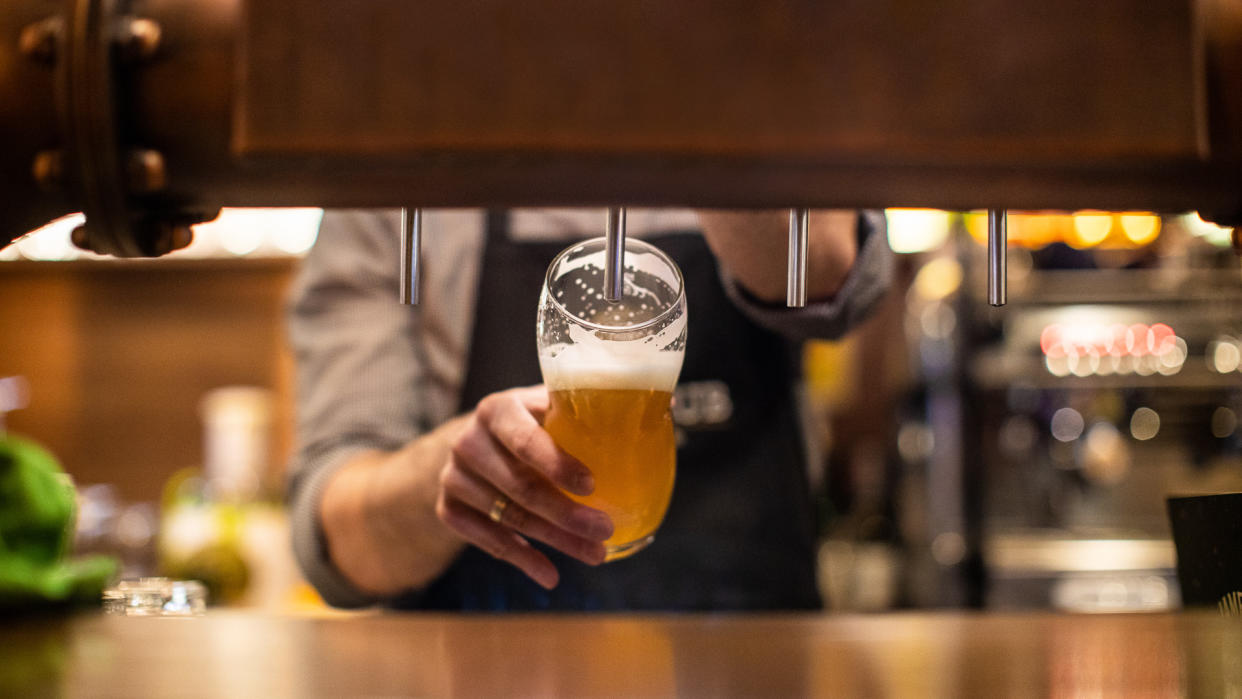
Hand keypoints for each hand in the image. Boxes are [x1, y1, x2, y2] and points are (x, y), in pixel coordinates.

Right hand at [435, 385, 613, 588]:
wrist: (477, 442)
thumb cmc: (530, 422)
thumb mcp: (550, 405)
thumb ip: (588, 408)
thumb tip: (662, 405)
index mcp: (498, 409)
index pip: (526, 441)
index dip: (558, 465)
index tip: (592, 486)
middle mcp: (468, 441)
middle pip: (520, 486)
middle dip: (566, 514)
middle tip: (605, 530)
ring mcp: (454, 477)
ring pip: (509, 517)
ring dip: (555, 541)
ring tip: (594, 554)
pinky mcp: (447, 507)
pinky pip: (485, 540)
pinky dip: (521, 558)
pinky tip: (550, 573)